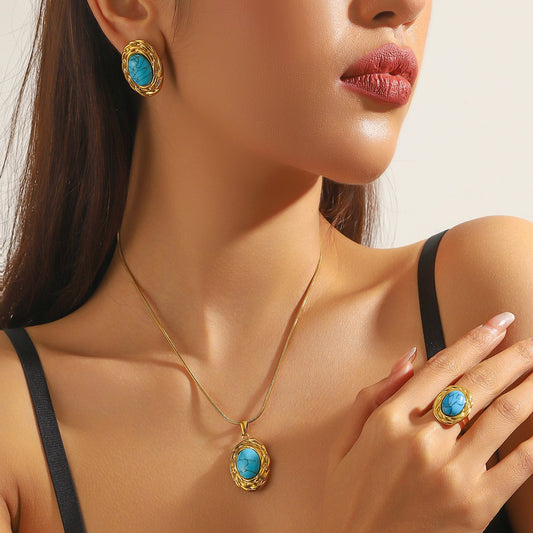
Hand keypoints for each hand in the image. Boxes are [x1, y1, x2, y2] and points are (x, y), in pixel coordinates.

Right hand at [320, 312, 532, 532]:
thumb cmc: (350, 499)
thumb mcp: (343, 443)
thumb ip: (370, 397)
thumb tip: (407, 359)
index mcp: (388, 421)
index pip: (441, 367)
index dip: (473, 340)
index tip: (496, 323)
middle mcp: (422, 439)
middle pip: (477, 384)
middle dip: (511, 356)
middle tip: (531, 339)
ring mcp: (452, 472)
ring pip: (504, 415)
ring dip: (531, 386)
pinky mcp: (477, 505)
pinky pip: (519, 463)